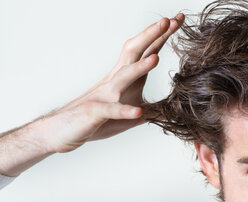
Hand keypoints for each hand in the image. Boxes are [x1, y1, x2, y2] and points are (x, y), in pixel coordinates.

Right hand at [40, 14, 183, 153]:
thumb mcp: (131, 115)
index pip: (146, 51)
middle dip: (151, 36)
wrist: (63, 130)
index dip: (162, 36)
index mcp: (125, 78)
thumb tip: (170, 111)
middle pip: (134, 53)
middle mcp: (115, 81)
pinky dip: (124, 111)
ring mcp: (104, 95)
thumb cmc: (97, 120)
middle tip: (168, 22)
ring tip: (156, 58)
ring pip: (123, 77)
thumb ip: (151, 111)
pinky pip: (111, 110)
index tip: (178, 20)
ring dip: (140, 68)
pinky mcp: (95, 112)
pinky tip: (138, 111)